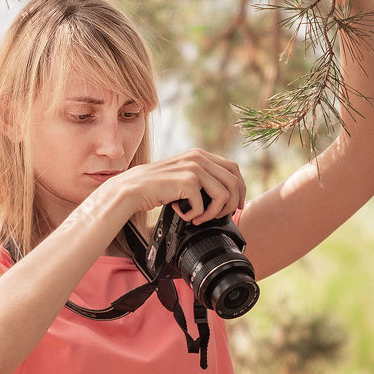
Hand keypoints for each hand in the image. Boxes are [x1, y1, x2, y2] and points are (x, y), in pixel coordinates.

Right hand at [107, 149, 245, 225]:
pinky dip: (194, 216)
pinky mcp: (187, 181)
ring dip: (213, 213)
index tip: (237, 205)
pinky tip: (183, 214)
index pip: (233, 169)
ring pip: (223, 196)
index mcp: (200, 155)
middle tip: (219, 217)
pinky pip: (203, 206)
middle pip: (233, 183)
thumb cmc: (157, 187)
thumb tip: (226, 195)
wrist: (133, 189)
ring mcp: (194, 168)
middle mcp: (199, 158)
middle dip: (231, 205)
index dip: (240, 189)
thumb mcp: (183, 176)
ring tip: (199, 218)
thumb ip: (202, 178)